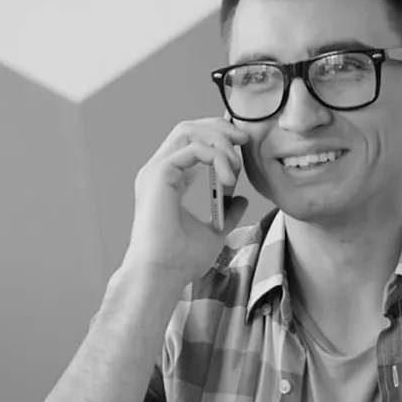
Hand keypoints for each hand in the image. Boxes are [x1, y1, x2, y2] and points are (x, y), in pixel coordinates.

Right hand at [122, 116, 252, 285]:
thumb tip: (241, 200)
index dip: (217, 137)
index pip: (191, 142)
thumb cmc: (181, 260)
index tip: (243, 147)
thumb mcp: (214, 231)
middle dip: (220, 128)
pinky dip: (216, 156)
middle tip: (245, 139)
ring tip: (236, 166)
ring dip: (220, 142)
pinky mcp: (159, 174)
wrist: (163, 274)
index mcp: (168, 180)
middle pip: (188, 128)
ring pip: (189, 131)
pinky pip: (192, 149)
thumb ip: (226, 212)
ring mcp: (156, 170)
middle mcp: (159, 171)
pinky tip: (229, 177)